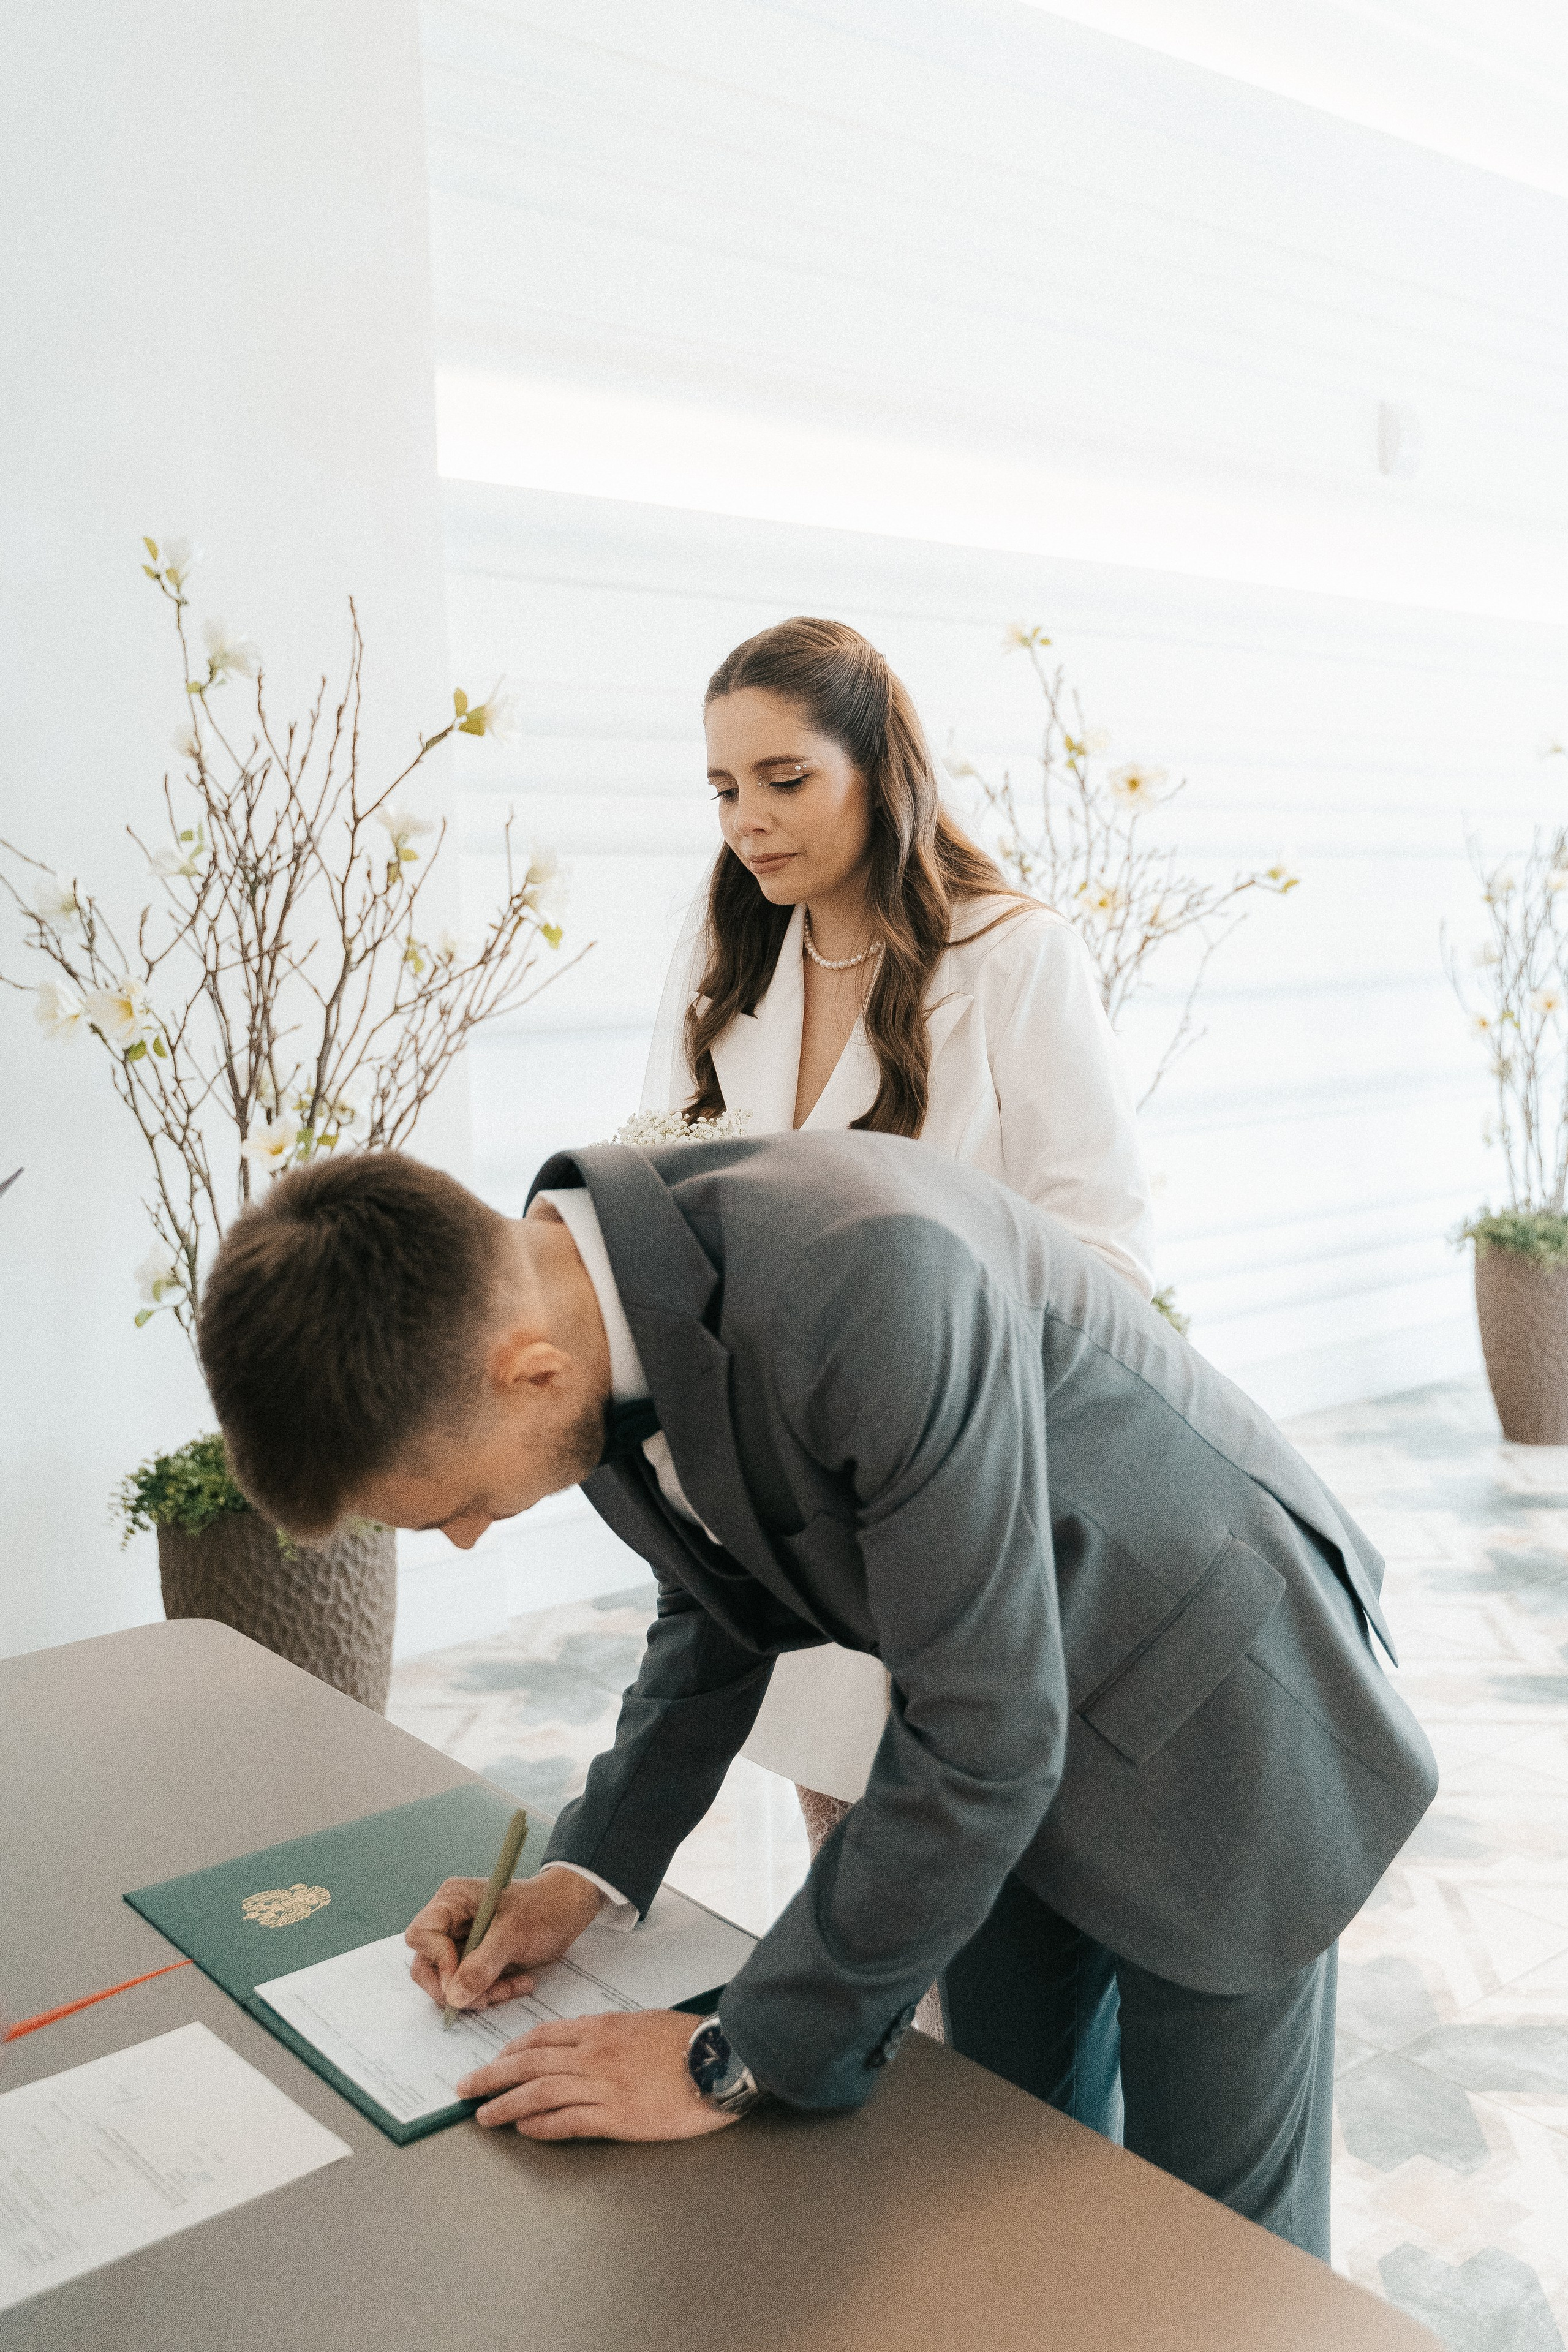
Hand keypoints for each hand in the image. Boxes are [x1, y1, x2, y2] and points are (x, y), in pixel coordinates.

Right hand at [404, 1869, 603, 2015]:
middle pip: (428, 1965)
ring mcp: (461, 1940)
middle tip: (487, 1997)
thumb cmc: (544, 1908)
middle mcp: (450, 1920)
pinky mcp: (474, 1958)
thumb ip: (482, 1965)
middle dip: (458, 1987)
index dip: (438, 1961)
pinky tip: (518, 1983)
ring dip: (480, 1993)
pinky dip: (491, 1991)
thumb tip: (453, 1997)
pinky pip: (469, 1986)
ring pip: (449, 1982)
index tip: (463, 1979)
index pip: (421, 1935)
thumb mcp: (514, 1934)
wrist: (569, 1909)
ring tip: (514, 1987)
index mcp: (453, 1900)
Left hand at [456, 2008, 737, 2142]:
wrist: (720, 2059)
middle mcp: (594, 2053)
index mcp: (600, 2028)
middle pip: (529, 2063)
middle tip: (465, 2088)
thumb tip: (578, 2041)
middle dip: (491, 2076)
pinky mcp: (617, 2117)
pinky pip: (569, 2121)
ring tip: (483, 2116)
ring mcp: (603, 2086)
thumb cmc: (686, 2039)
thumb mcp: (640, 2022)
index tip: (493, 2061)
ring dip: (505, 2104)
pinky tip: (524, 2129)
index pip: (541, 2037)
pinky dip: (542, 2125)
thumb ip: (606, 2032)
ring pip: (540, 2093)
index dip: (510, 2051)